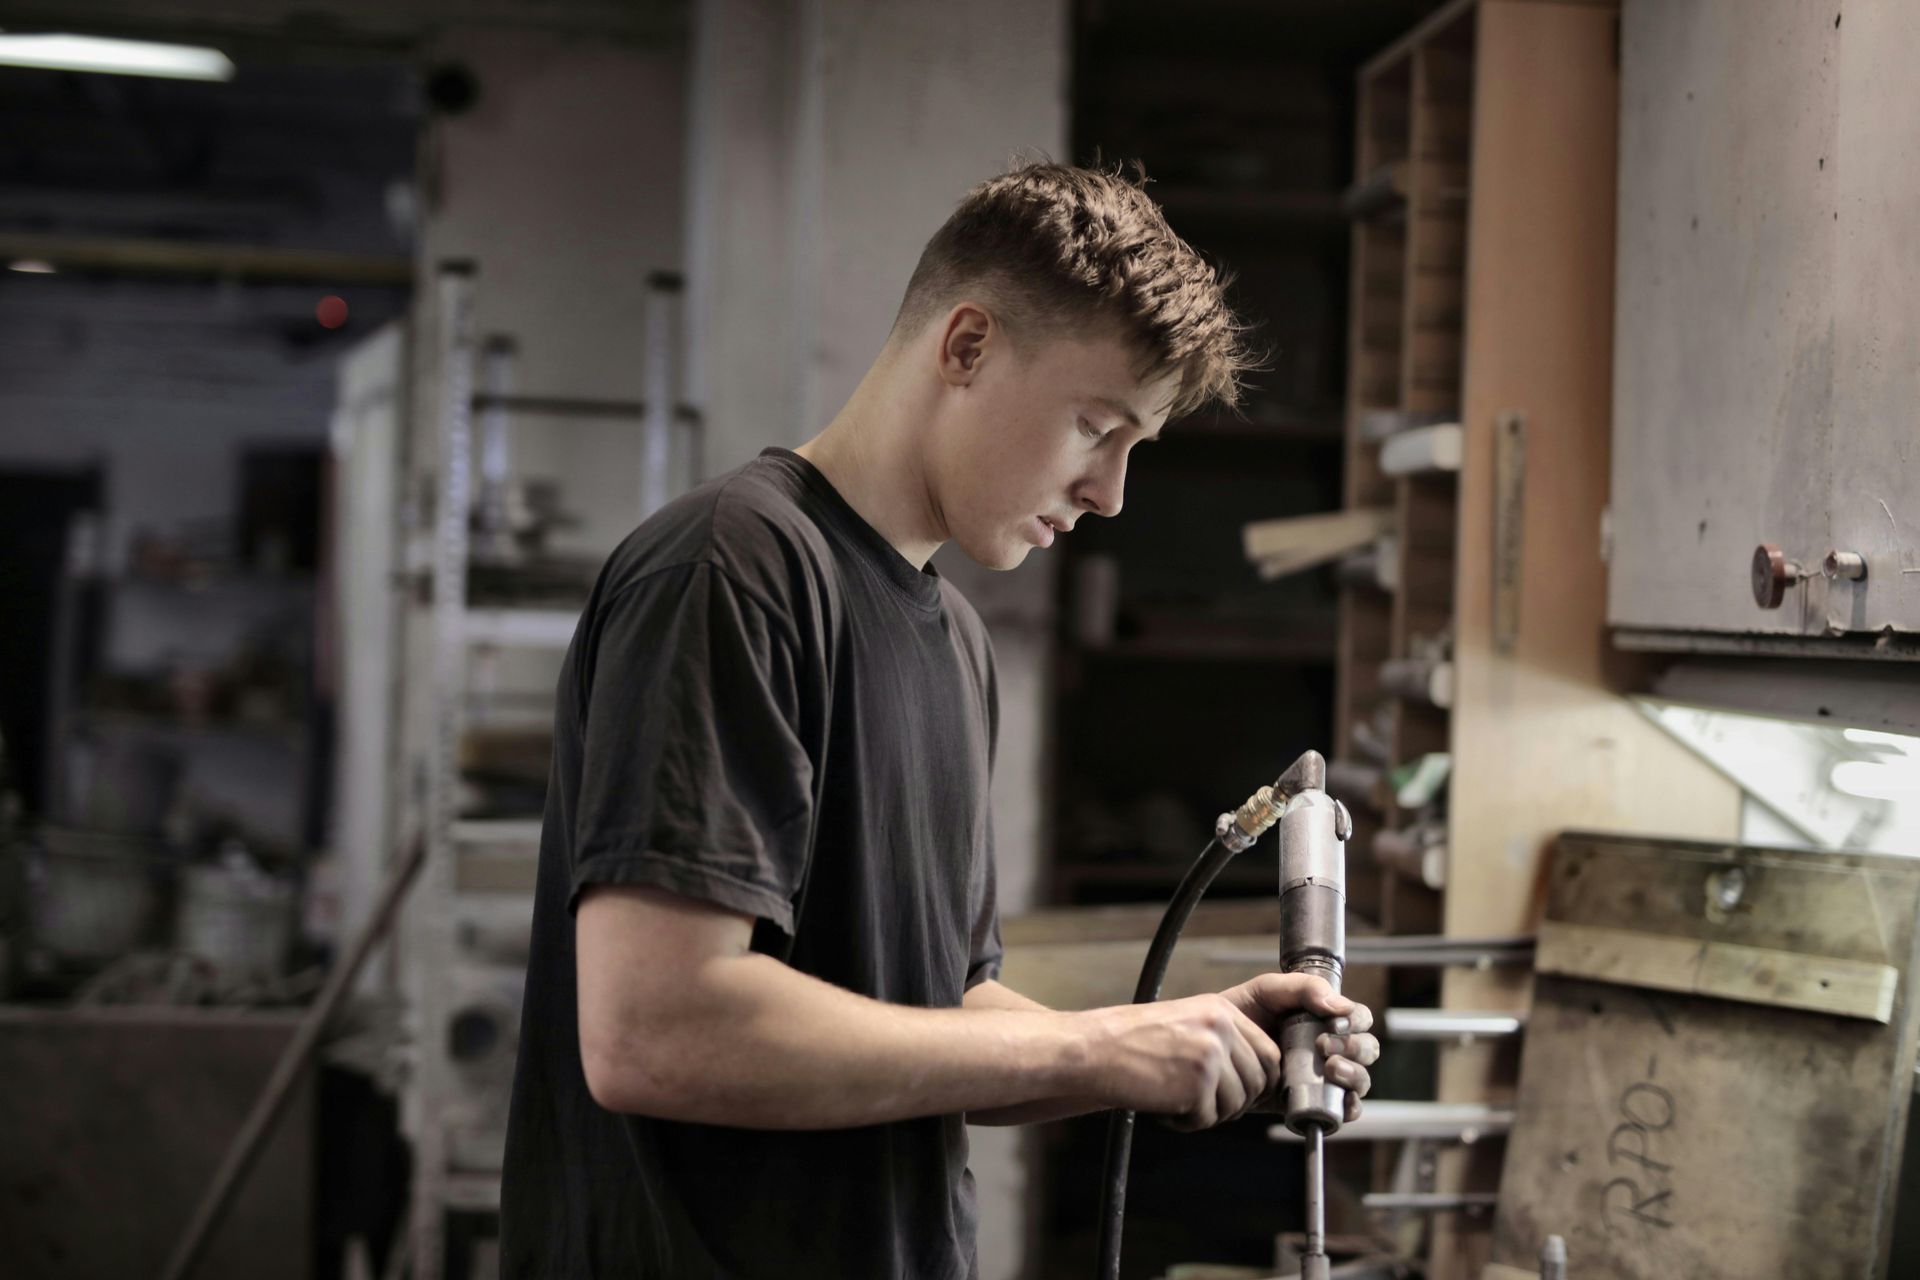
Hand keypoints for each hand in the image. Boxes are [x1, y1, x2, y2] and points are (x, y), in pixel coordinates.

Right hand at [1079, 993, 1282, 1130]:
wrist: (1093, 1051)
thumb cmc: (1132, 1042)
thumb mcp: (1187, 1025)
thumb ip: (1225, 1042)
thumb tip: (1261, 1078)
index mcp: (1221, 1010)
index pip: (1269, 1052)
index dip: (1260, 1080)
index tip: (1243, 1094)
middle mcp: (1220, 1028)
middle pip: (1259, 1081)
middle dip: (1237, 1101)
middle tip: (1204, 1103)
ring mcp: (1210, 1055)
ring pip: (1237, 1104)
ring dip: (1210, 1113)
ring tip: (1177, 1102)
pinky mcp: (1197, 1084)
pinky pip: (1209, 1118)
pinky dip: (1188, 1123)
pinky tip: (1165, 1108)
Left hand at [1219, 973, 1378, 1123]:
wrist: (1213, 1044)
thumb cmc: (1242, 1012)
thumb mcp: (1269, 990)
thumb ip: (1304, 988)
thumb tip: (1340, 1006)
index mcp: (1325, 1018)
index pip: (1359, 1018)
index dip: (1357, 1020)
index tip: (1336, 1023)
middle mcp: (1331, 1047)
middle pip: (1366, 1049)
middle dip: (1356, 1048)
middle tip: (1326, 1046)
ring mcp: (1324, 1076)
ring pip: (1360, 1079)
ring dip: (1355, 1075)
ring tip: (1331, 1069)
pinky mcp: (1312, 1101)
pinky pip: (1344, 1109)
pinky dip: (1350, 1107)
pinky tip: (1340, 1100)